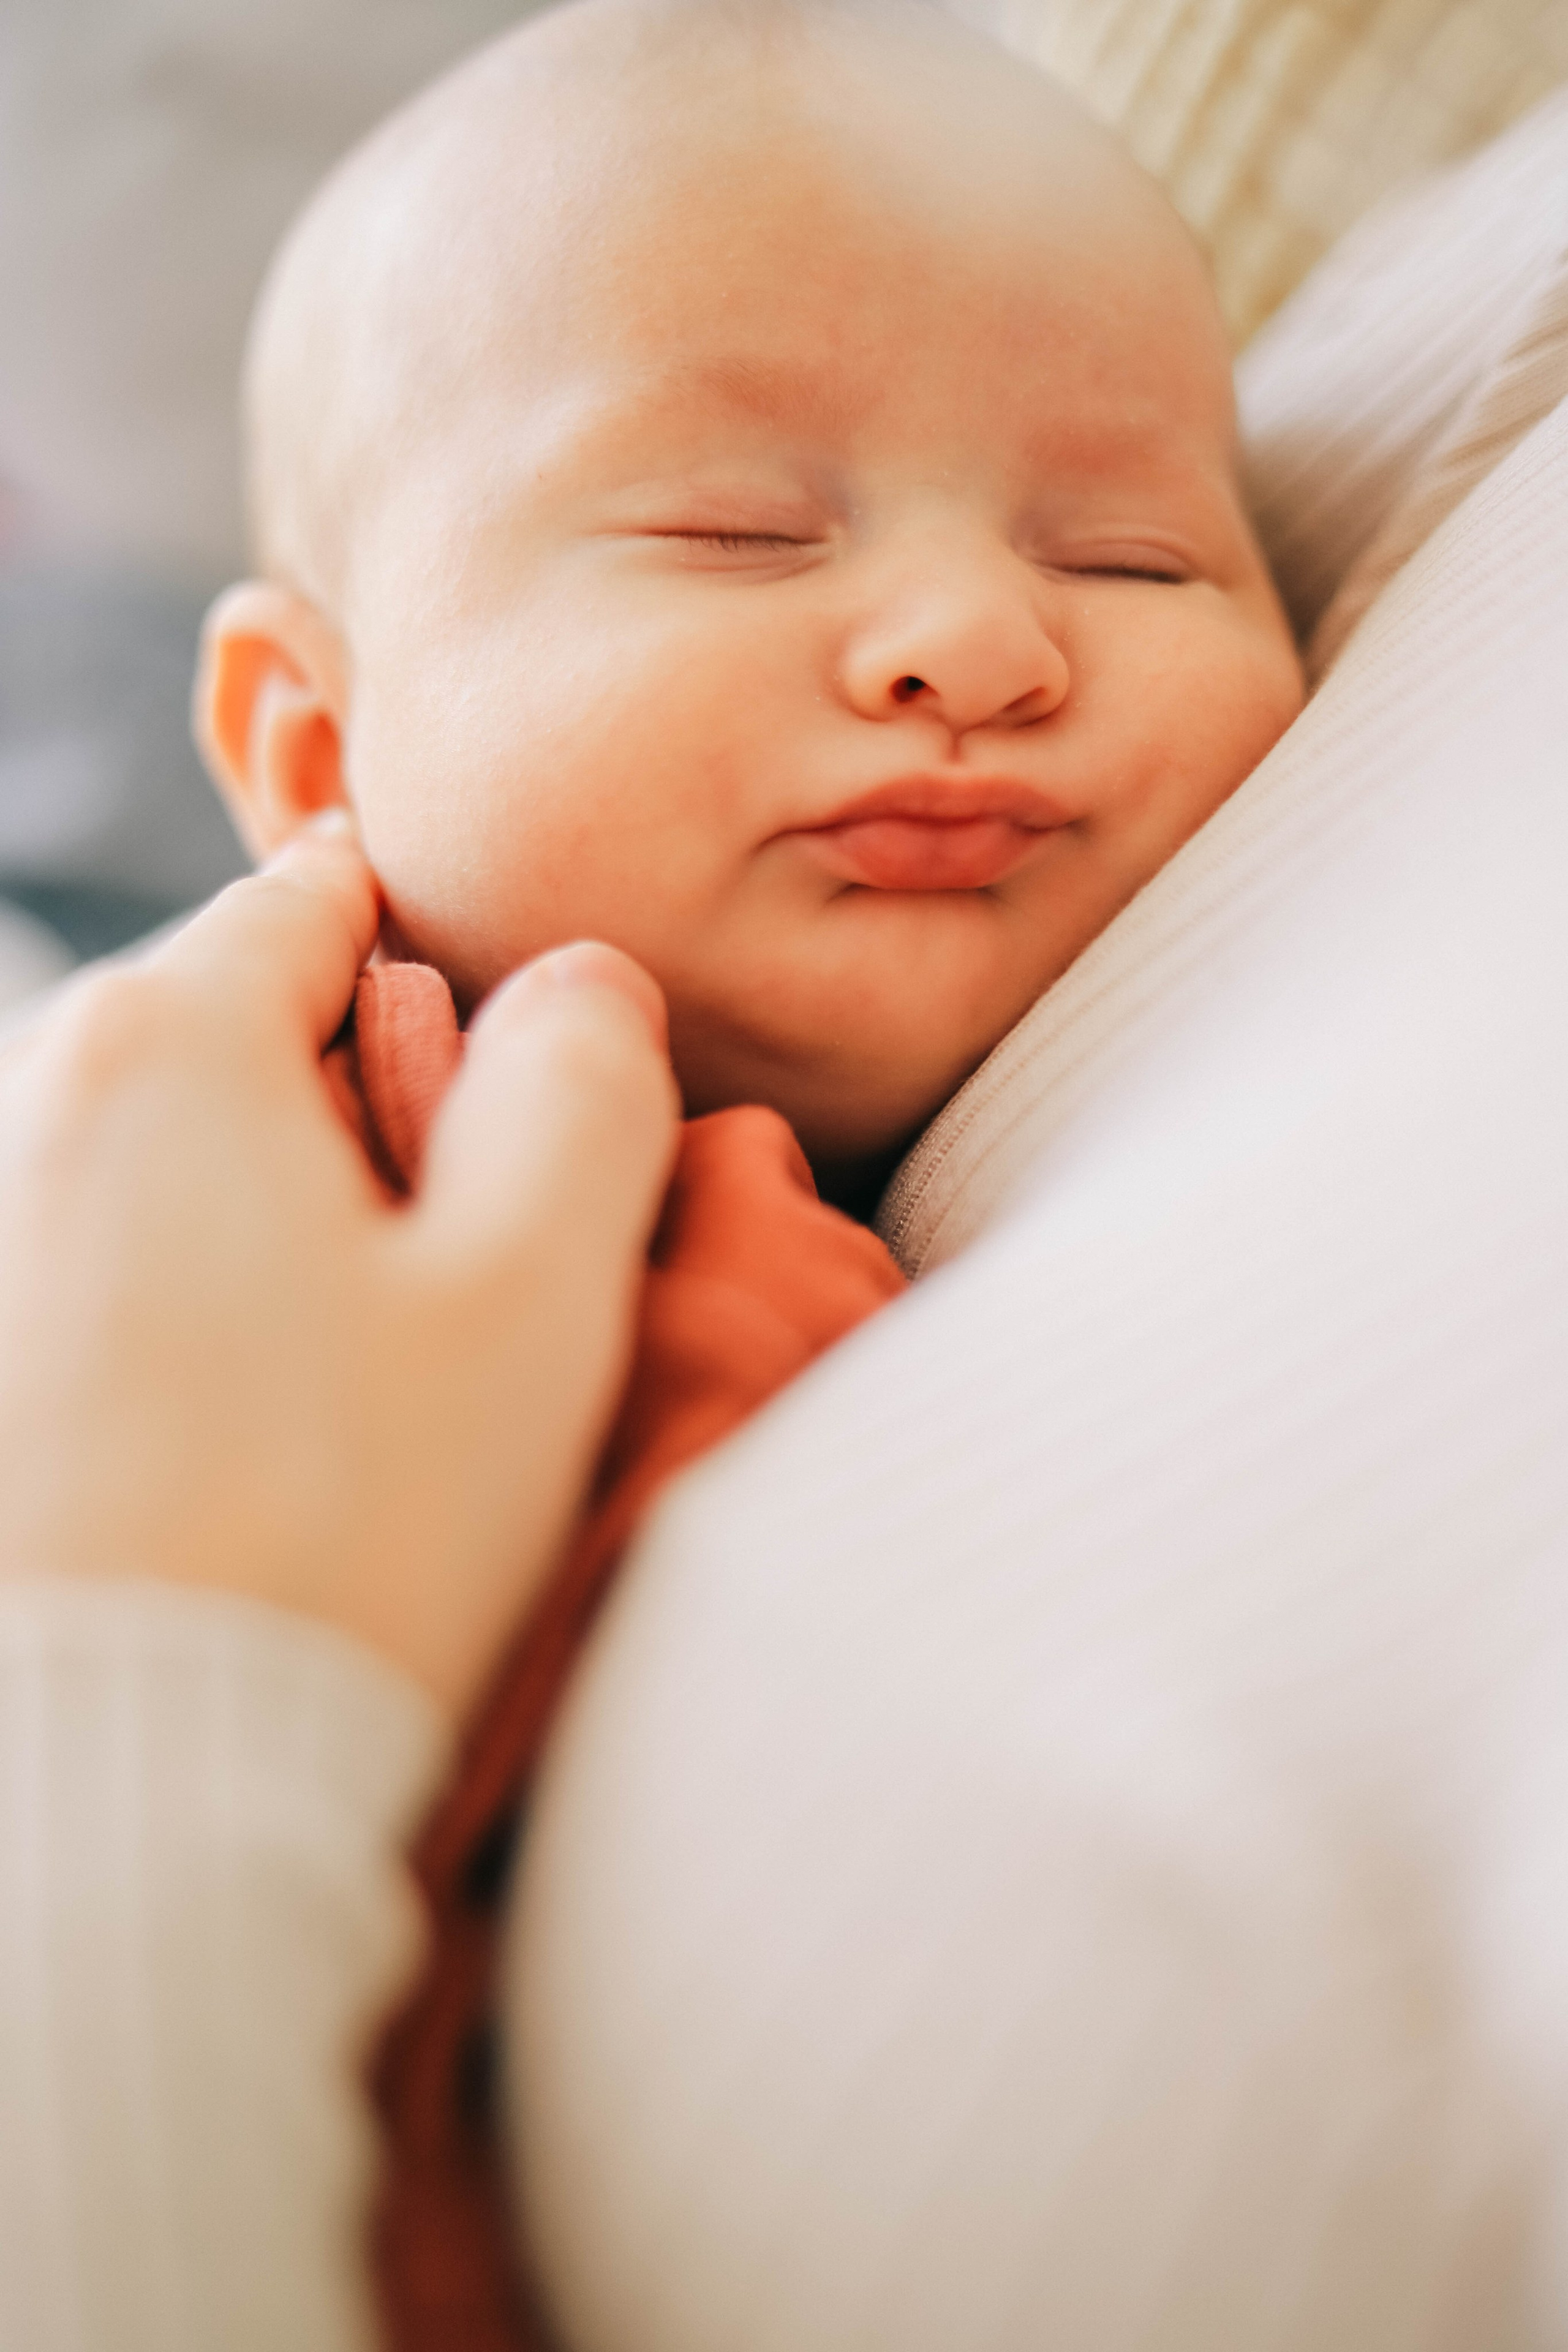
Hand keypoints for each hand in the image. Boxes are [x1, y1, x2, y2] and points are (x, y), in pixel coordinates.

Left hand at [0, 822, 678, 1710]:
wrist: (110, 1804)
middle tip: (438, 1289)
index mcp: (165, 1044)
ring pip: (161, 1154)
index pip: (325, 904)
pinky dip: (180, 1311)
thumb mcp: (531, 1300)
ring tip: (336, 1393)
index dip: (444, 979)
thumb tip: (585, 986)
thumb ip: (582, 1096)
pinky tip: (230, 1445)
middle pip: (233, 1030)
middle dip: (353, 1113)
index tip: (498, 1105)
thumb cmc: (339, 1538)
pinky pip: (92, 1260)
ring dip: (266, 1225)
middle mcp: (19, 1102)